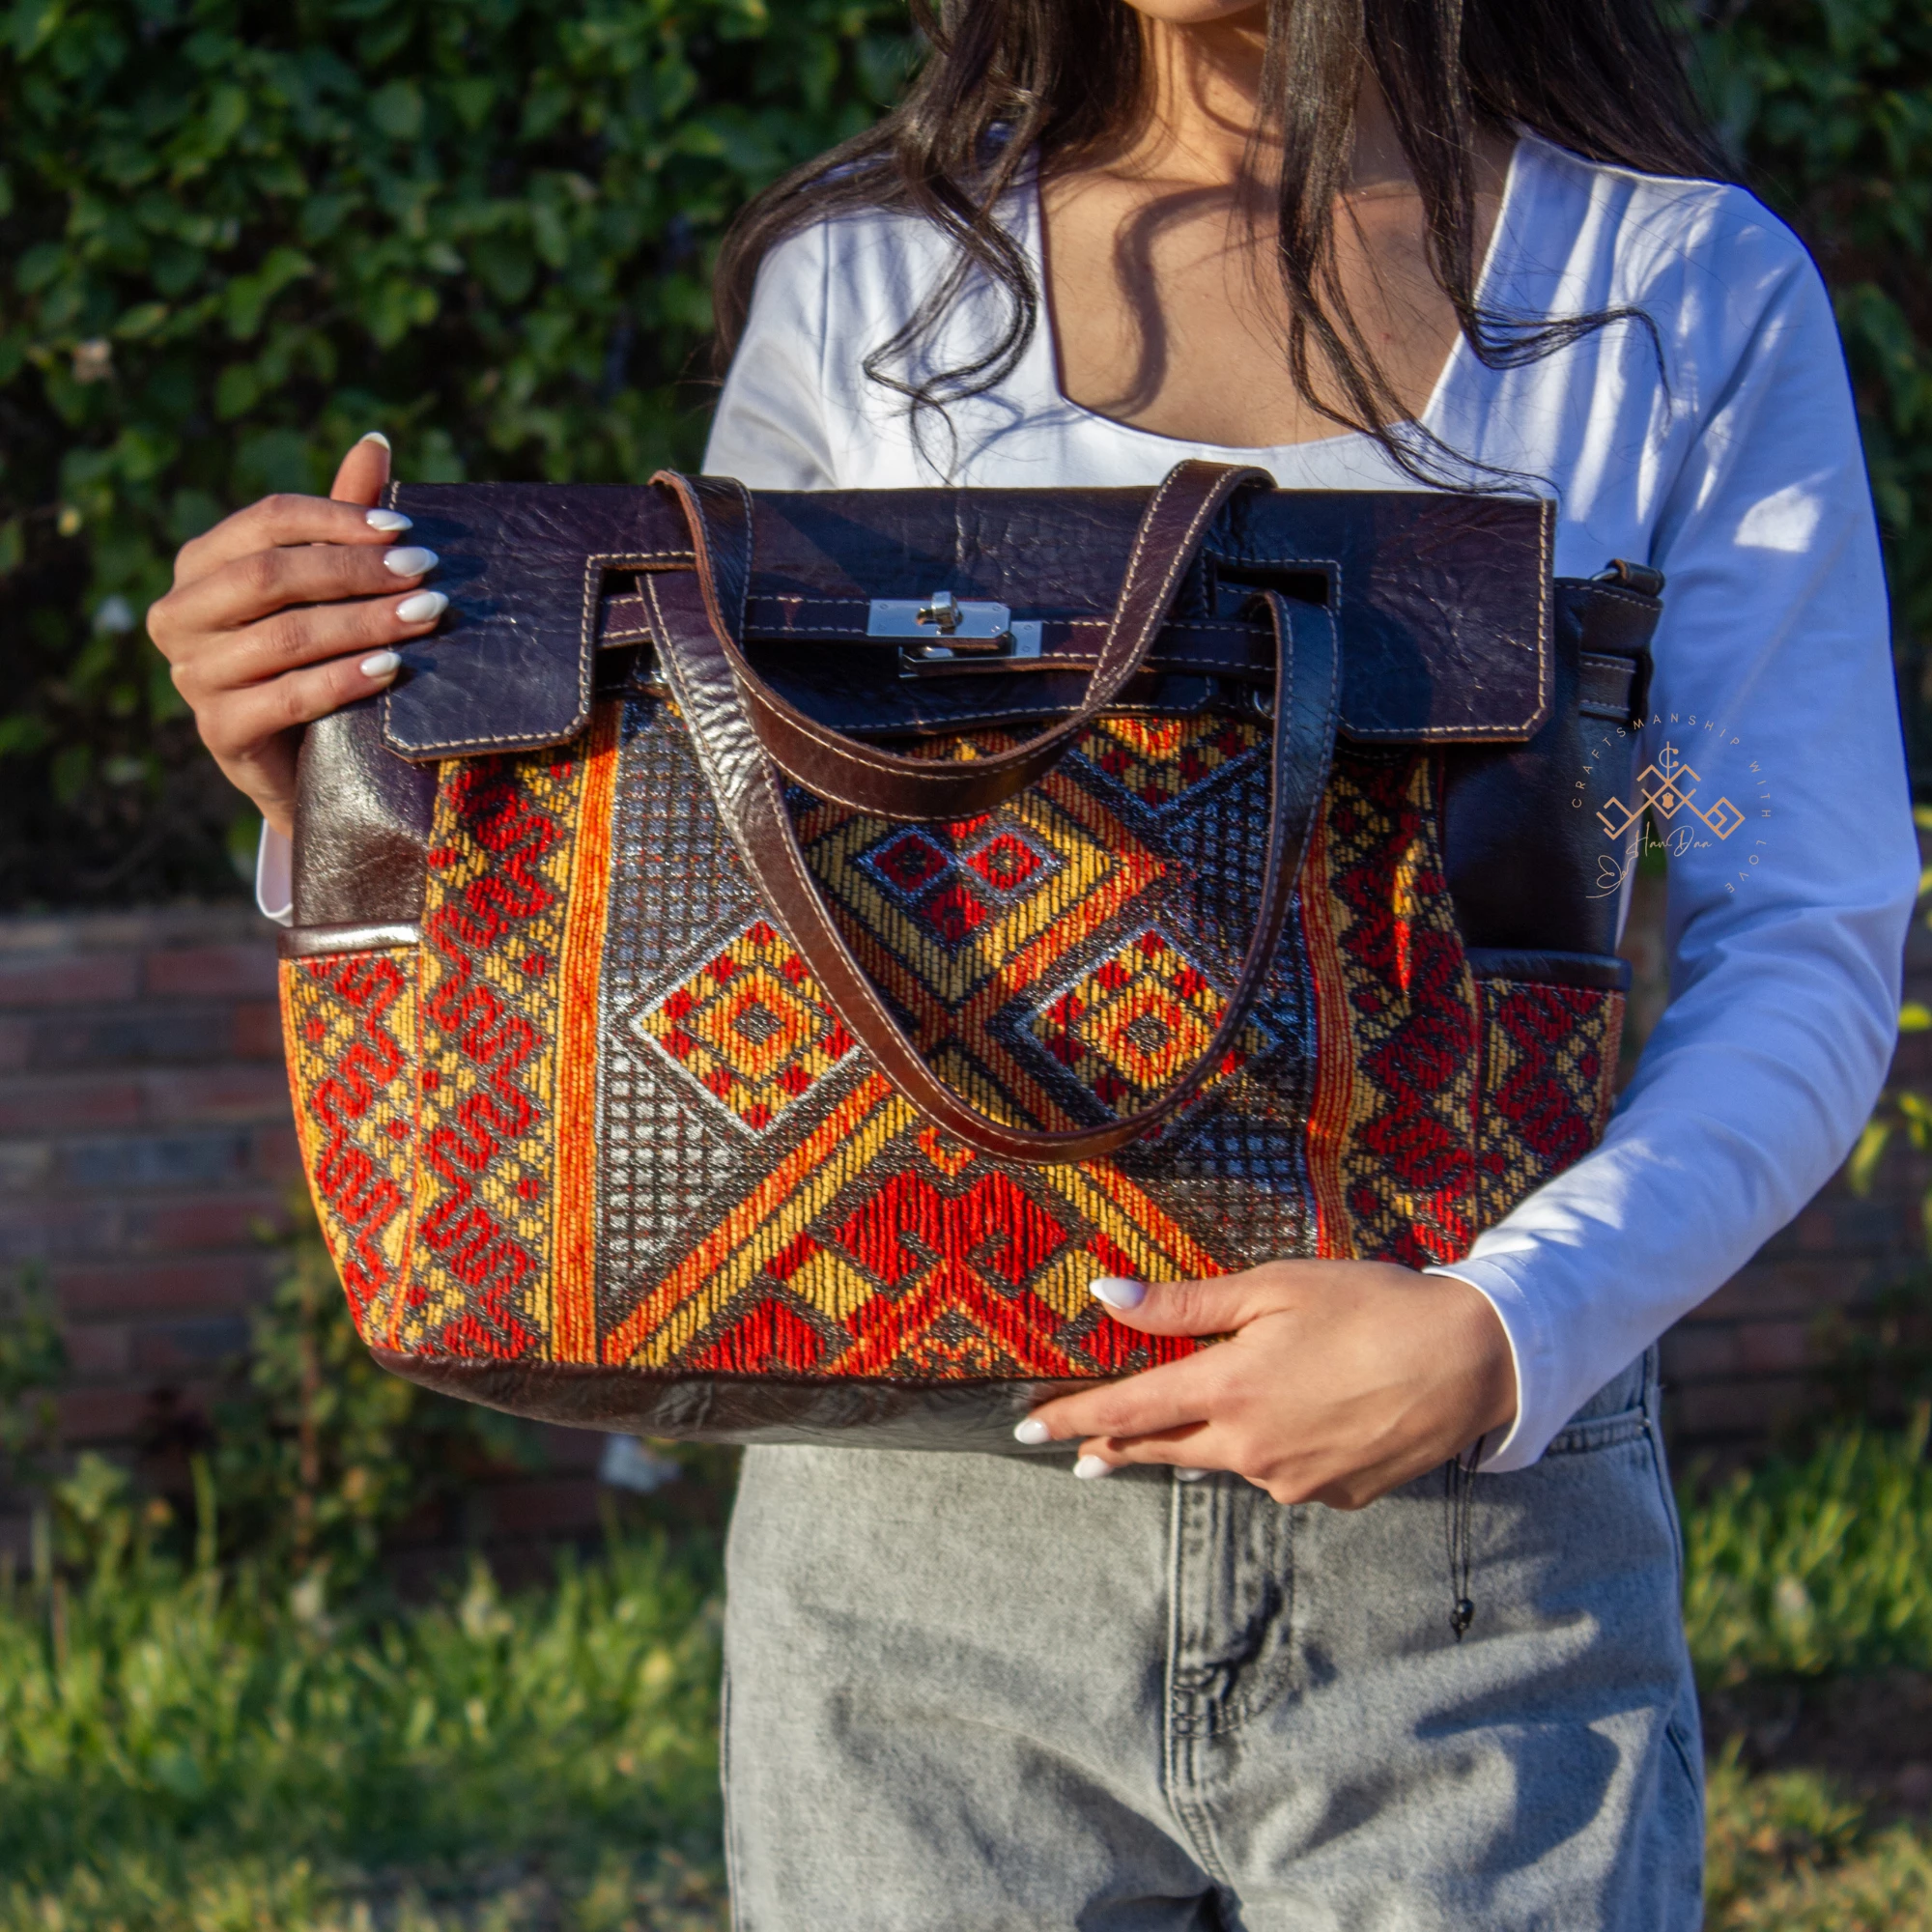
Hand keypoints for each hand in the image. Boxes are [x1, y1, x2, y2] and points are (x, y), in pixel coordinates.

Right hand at [147, 433, 446, 835]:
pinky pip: (286, 698)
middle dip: (355, 572)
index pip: (264, 520)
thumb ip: (342, 522)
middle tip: (427, 576)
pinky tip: (392, 668)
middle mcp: (181, 614)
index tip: (404, 531)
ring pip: (283, 637)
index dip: (335, 519)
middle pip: (271, 576)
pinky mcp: (218, 733)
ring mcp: (192, 676)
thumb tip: (375, 441)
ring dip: (363, 623)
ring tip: (426, 617)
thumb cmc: (317, 660)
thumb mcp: (330, 590)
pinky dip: (343, 680)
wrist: (304, 765)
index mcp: (202, 565)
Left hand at [1017, 1261, 1517, 1507]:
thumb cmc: (1370, 1307)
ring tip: (1175, 1433)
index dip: (1070, 1421)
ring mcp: (1292, 1482)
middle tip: (1079, 1456)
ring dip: (1194, 1447)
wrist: (1474, 1361)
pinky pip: (1280, 1475)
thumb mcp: (1272, 1288)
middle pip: (1161, 1450)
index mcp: (1227, 1392)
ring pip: (1222, 1463)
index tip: (1025, 1432)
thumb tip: (1105, 1294)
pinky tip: (1293, 1422)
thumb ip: (1184, 1302)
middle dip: (1115, 1450)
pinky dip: (1269, 1451)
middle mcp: (1249, 1450)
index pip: (1124, 1414)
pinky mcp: (1334, 1497)